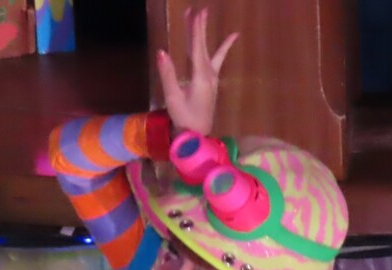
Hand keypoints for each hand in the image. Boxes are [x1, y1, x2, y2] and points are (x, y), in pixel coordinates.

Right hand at [156, 8, 238, 135]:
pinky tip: (230, 39)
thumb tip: (161, 51)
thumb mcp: (173, 97)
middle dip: (199, 28)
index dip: (196, 30)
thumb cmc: (184, 118)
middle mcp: (209, 75)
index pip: (197, 48)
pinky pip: (216, 60)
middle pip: (203, 47)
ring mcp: (212, 79)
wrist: (198, 135)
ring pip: (210, 51)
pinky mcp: (211, 83)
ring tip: (202, 18)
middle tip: (198, 10)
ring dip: (204, 35)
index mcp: (200, 77)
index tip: (196, 14)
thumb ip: (168, 74)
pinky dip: (223, 48)